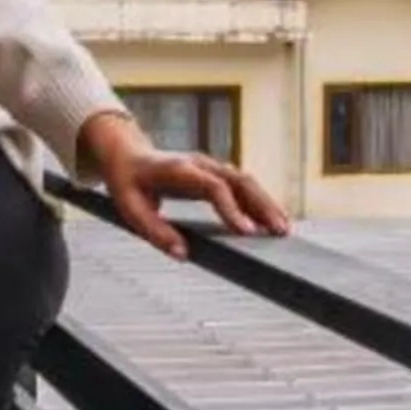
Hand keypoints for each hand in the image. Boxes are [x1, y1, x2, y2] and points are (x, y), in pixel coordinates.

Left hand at [79, 112, 290, 259]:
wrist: (127, 154)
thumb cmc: (127, 182)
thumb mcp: (131, 209)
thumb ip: (155, 232)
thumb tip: (182, 254)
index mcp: (179, 170)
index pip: (214, 187)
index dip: (232, 208)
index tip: (246, 232)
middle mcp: (200, 164)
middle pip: (240, 180)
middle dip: (262, 206)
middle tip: (279, 232)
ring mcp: (210, 167)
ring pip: (246, 181)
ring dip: (266, 203)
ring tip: (284, 230)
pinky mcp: (215, 173)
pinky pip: (242, 185)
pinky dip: (259, 201)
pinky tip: (271, 220)